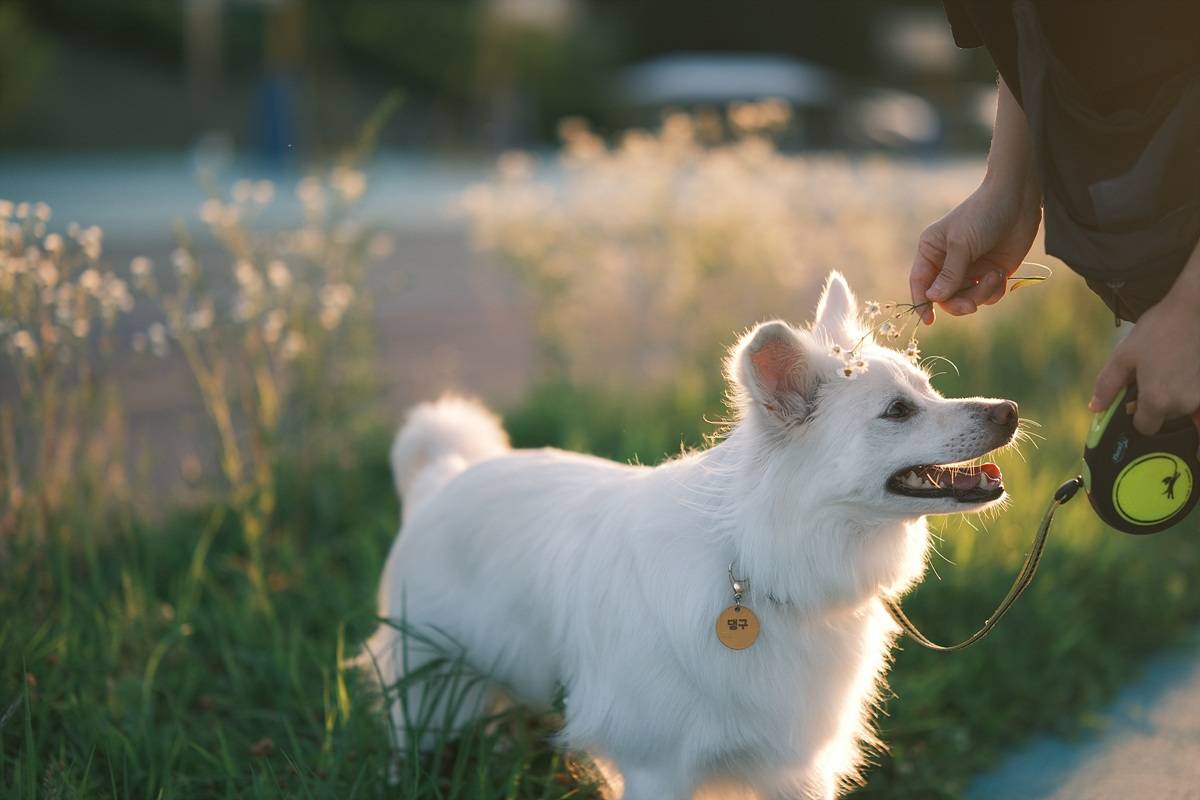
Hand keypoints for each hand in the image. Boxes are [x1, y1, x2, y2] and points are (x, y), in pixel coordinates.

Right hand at [910, 177, 1041, 324]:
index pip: (920, 282)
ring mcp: (971, 269)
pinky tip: (1001, 274)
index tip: (929, 320)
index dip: (922, 302)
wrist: (1017, 198)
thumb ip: (949, 274)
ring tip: (993, 277)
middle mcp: (948, 263)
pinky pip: (987, 296)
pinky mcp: (991, 272)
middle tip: (971, 306)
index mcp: (931, 251)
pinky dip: (995, 290)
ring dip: (981, 294)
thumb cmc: (982, 214)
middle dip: (958, 303)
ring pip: (967, 299)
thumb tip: (933, 299)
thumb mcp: (962, 244)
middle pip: (944, 298)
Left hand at [1089, 283, 1199, 437]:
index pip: (1143, 427)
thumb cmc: (1158, 330)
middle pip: (1161, 417)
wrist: (1195, 310)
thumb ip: (1107, 386)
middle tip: (1145, 374)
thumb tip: (1095, 408)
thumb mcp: (1123, 356)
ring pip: (1178, 406)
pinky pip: (1192, 396)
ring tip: (1162, 365)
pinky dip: (1183, 387)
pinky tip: (1177, 367)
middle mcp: (1182, 404)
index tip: (1130, 398)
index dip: (1133, 415)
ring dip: (1168, 394)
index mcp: (1157, 401)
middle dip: (1151, 402)